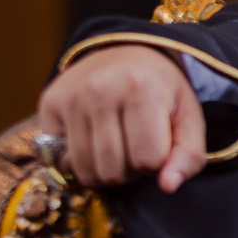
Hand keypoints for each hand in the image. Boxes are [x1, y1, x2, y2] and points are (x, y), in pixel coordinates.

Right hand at [37, 45, 205, 192]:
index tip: (157, 144)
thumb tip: (167, 187)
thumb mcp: (188, 117)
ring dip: (104, 170)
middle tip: (135, 147)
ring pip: (85, 171)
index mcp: (142, 89)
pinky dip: (79, 161)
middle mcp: (101, 90)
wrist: (126, 50)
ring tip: (116, 147)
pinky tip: (93, 140)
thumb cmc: (162, 90)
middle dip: (130, 171)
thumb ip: (189, 155)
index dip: (156, 162)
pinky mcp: (49, 103)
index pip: (148, 161)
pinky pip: (60, 160)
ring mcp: (71, 97)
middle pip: (113, 171)